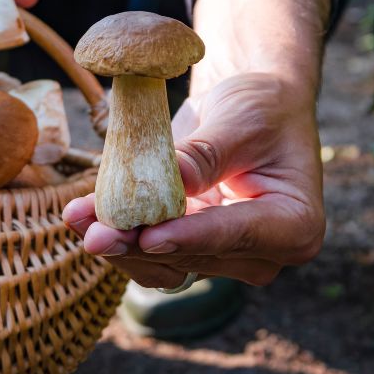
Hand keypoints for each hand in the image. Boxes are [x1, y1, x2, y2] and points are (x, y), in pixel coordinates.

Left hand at [62, 73, 324, 287]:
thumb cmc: (262, 107)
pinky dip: (118, 236)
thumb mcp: (240, 121)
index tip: (148, 237)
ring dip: (118, 245)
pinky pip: (149, 254)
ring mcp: (224, 258)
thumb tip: (164, 187)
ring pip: (164, 266)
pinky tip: (82, 214)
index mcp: (296, 225)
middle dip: (139, 243)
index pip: (237, 235)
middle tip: (94, 231)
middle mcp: (263, 254)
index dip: (188, 238)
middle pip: (194, 258)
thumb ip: (203, 157)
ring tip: (78, 218)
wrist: (254, 107)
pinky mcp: (190, 250)